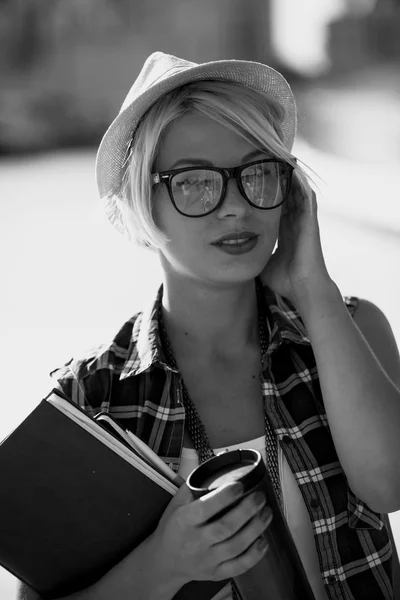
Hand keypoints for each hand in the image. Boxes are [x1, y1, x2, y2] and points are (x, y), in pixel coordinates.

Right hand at [150, 482, 272, 585]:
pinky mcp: (215, 573)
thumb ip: (194, 487)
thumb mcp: (176, 504)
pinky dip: (254, 555)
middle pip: (226, 527)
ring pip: (236, 546)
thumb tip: (217, 467)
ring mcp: (207, 559)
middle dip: (247, 510)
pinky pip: (238, 566)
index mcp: (184, 520)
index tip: (240, 485)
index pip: (206, 508)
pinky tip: (263, 541)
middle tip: (260, 497)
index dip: (225, 496)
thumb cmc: (172, 527)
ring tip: (267, 513)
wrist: (164, 561)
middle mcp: (196, 541)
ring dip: (255, 528)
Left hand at [260, 168, 331, 304]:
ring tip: (279, 157)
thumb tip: (234, 257)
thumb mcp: (262, 263)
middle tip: (264, 161)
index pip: (274, 206)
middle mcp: (295, 223)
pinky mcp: (310, 220)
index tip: (253, 182)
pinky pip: (306, 195)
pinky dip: (300, 181)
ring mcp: (304, 220)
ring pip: (297, 190)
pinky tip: (292, 168)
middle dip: (276, 178)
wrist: (303, 288)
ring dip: (289, 175)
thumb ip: (252, 256)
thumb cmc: (284, 280)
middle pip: (286, 194)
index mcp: (284, 231)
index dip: (265, 193)